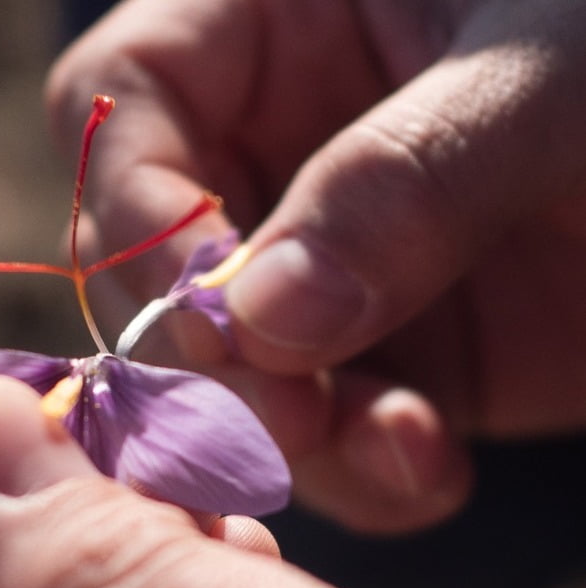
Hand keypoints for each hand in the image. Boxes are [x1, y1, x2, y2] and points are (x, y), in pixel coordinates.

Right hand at [46, 0, 585, 531]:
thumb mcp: (554, 72)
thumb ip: (401, 181)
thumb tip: (259, 314)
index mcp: (274, 23)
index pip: (123, 104)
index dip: (139, 214)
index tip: (210, 312)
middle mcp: (278, 146)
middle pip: (159, 260)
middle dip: (213, 355)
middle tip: (284, 419)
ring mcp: (326, 259)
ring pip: (235, 366)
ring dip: (292, 432)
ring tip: (390, 450)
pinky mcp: (388, 348)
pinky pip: (325, 425)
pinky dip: (359, 466)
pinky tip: (422, 467)